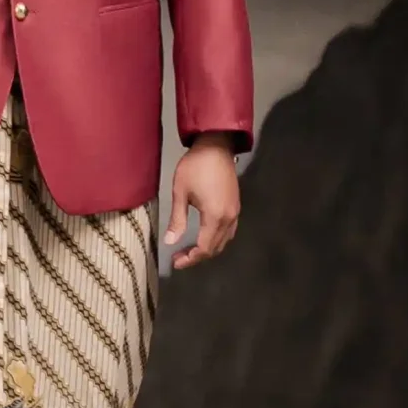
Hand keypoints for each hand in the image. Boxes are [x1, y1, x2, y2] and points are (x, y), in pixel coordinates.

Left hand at [163, 137, 240, 269]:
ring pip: (224, 241)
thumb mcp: (180, 192)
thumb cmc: (195, 167)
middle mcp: (229, 218)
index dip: (190, 259)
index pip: (205, 248)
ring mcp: (235, 212)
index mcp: (215, 216)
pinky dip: (217, 239)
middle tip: (179, 257)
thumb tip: (170, 242)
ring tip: (189, 249)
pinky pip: (229, 231)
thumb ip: (177, 219)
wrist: (216, 146)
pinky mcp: (236, 206)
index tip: (175, 262)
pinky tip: (204, 236)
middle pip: (216, 248)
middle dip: (197, 256)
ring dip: (208, 249)